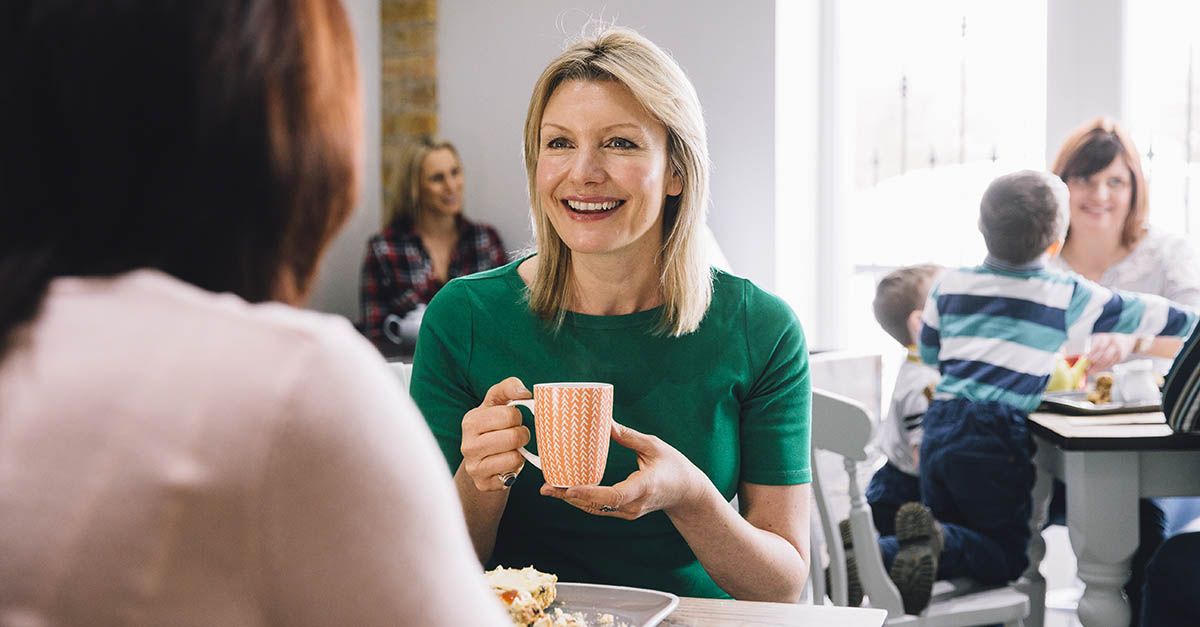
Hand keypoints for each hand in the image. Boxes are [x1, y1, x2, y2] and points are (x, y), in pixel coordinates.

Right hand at [459, 377, 530, 490]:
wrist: (481, 458)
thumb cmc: (493, 425)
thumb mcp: (497, 402)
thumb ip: (509, 387)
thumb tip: (525, 392)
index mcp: (471, 421)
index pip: (510, 415)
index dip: (517, 417)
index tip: (511, 420)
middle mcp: (467, 445)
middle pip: (514, 436)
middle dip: (522, 435)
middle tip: (515, 436)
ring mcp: (473, 467)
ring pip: (514, 456)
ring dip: (520, 451)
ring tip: (511, 448)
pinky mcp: (483, 484)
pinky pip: (512, 474)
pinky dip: (515, 467)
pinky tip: (507, 463)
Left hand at [540, 421, 708, 519]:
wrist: (688, 494)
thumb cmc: (674, 467)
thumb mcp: (654, 446)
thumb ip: (628, 436)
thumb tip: (603, 421)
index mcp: (644, 487)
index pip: (614, 496)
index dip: (589, 493)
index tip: (569, 488)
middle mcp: (634, 504)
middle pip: (597, 505)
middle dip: (570, 497)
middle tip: (546, 487)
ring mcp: (629, 512)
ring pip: (595, 509)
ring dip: (572, 500)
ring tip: (549, 489)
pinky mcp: (624, 512)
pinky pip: (599, 508)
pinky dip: (582, 500)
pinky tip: (566, 491)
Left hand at [1085, 334, 1135, 373]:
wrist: (1127, 342)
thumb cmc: (1109, 341)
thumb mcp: (1101, 340)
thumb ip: (1094, 348)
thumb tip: (1084, 359)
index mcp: (1105, 337)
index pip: (1098, 346)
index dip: (1092, 354)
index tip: (1086, 360)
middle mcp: (1113, 342)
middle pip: (1104, 355)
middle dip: (1095, 363)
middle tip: (1087, 369)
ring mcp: (1118, 350)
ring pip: (1107, 361)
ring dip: (1098, 367)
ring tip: (1091, 371)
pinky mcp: (1121, 357)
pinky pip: (1111, 363)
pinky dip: (1103, 367)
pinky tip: (1097, 369)